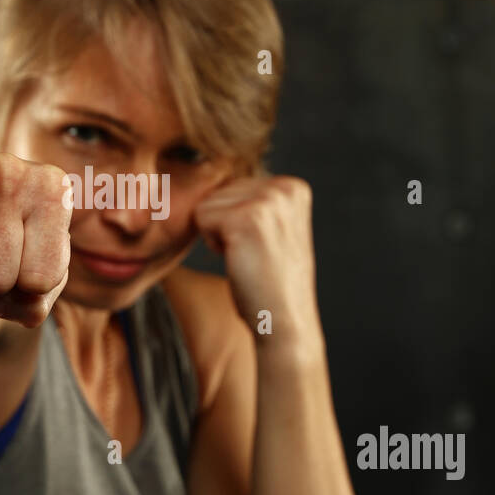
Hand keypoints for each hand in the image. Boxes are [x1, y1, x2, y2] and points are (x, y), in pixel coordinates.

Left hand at [193, 173, 323, 358]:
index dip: (236, 220)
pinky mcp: (246, 218)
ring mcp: (267, 201)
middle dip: (225, 225)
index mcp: (294, 187)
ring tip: (248, 257)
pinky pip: (201, 218)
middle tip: (253, 254)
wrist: (283, 321)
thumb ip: (255, 199)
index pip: (233, 186)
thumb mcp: (273, 227)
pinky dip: (213, 244)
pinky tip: (240, 260)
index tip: (261, 245)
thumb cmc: (270, 281)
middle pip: (218, 192)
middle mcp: (284, 187)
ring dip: (218, 235)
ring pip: (207, 205)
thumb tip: (212, 173)